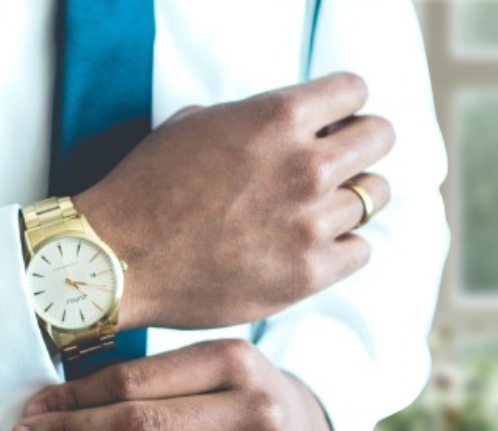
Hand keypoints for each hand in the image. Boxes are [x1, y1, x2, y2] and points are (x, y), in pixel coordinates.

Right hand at [75, 72, 393, 330]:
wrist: (117, 258)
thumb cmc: (149, 187)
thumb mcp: (199, 123)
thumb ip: (258, 119)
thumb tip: (298, 124)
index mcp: (277, 117)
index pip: (354, 91)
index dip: (346, 105)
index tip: (338, 120)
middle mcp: (304, 165)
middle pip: (380, 137)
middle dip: (364, 144)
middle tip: (346, 161)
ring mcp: (311, 222)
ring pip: (375, 196)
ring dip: (355, 198)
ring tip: (324, 208)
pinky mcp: (310, 272)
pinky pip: (361, 250)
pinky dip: (344, 247)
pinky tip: (315, 245)